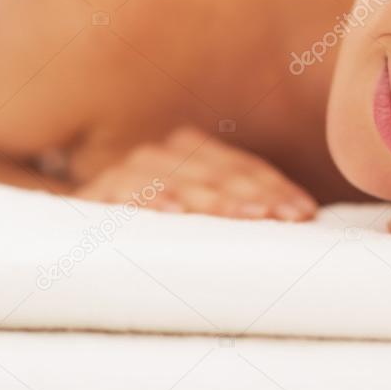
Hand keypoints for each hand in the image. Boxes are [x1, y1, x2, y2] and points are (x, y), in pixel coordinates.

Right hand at [73, 125, 318, 220]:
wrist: (86, 236)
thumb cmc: (158, 231)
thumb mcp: (202, 216)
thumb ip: (238, 208)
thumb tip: (300, 220)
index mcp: (193, 153)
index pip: (242, 167)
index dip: (275, 188)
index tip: (304, 214)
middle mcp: (164, 153)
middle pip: (218, 171)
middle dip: (255, 194)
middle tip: (279, 217)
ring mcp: (131, 170)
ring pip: (180, 178)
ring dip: (214, 197)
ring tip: (244, 215)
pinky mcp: (99, 193)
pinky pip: (126, 191)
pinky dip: (150, 198)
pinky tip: (172, 212)